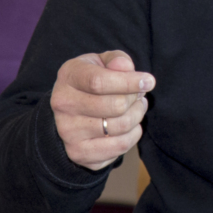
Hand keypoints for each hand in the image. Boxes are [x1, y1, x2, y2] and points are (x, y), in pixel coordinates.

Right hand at [51, 50, 151, 170]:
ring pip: (120, 126)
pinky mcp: (79, 152)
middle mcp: (63, 105)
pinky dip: (133, 135)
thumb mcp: (102, 63)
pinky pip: (120, 146)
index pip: (99, 82)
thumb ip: (116, 60)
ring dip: (137, 116)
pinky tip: (129, 126)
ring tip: (136, 108)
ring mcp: (68, 132)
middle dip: (135, 99)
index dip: (129, 82)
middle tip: (139, 96)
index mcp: (68, 77)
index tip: (149, 81)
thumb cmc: (92, 82)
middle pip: (115, 105)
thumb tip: (125, 66)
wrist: (72, 114)